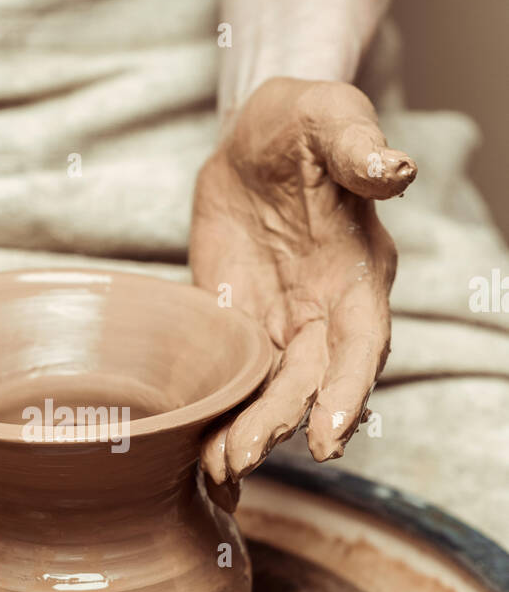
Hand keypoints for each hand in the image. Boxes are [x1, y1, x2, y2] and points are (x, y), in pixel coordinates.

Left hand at [190, 78, 415, 505]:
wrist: (254, 140)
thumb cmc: (302, 123)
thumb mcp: (327, 118)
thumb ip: (357, 146)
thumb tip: (394, 170)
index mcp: (358, 273)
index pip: (362, 344)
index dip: (348, 391)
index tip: (329, 435)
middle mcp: (325, 313)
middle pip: (310, 385)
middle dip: (281, 426)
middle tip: (242, 459)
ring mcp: (281, 327)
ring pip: (271, 395)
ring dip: (247, 435)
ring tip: (218, 473)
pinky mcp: (236, 329)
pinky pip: (232, 383)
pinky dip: (219, 421)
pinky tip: (197, 461)